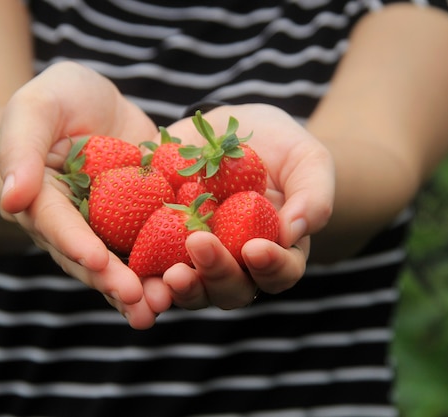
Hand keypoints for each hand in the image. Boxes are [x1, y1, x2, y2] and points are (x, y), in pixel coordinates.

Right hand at [0, 61, 160, 328]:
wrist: (94, 104)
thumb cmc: (57, 99)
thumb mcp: (35, 107)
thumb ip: (20, 148)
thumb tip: (11, 199)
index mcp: (39, 201)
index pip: (55, 225)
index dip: (75, 244)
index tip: (97, 261)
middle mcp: (72, 224)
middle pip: (89, 257)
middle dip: (113, 281)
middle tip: (139, 302)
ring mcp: (108, 226)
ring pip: (121, 261)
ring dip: (140, 288)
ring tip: (161, 308)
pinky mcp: (139, 220)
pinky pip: (152, 244)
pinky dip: (167, 263)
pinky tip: (189, 280)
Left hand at [145, 104, 334, 311]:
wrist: (226, 130)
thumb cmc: (277, 146)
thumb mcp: (306, 159)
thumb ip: (313, 194)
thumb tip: (296, 230)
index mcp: (276, 252)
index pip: (280, 273)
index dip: (271, 267)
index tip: (256, 248)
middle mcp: (236, 265)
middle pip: (231, 289)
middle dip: (218, 273)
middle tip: (201, 246)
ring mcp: (197, 260)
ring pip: (191, 289)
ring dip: (181, 288)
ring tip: (168, 273)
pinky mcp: (161, 245)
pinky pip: (152, 268)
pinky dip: (144, 274)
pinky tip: (134, 269)